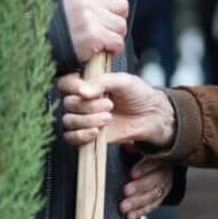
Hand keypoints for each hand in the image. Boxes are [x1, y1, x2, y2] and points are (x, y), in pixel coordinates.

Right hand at [58, 72, 175, 147]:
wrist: (151, 115)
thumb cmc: (138, 94)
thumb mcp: (123, 81)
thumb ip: (102, 83)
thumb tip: (81, 92)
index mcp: (88, 84)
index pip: (66, 83)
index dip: (72, 87)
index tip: (86, 90)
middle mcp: (82, 101)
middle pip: (68, 104)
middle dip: (88, 106)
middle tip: (110, 105)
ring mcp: (84, 118)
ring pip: (69, 121)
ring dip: (88, 120)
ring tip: (109, 118)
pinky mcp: (88, 135)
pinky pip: (71, 138)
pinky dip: (81, 135)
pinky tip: (96, 132)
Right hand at [63, 0, 131, 62]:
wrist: (49, 47)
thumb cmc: (67, 27)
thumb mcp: (79, 3)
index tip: (116, 3)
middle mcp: (87, 1)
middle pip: (123, 6)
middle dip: (117, 19)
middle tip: (102, 27)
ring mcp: (90, 18)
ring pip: (122, 26)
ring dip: (115, 36)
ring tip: (99, 38)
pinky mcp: (94, 35)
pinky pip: (118, 42)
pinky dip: (114, 49)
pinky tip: (101, 48)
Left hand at [120, 152, 171, 218]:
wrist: (160, 162)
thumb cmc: (146, 153)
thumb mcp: (142, 147)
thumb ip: (134, 147)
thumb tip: (125, 145)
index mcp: (161, 157)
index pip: (154, 162)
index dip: (144, 168)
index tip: (131, 173)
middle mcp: (165, 172)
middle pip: (155, 181)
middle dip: (139, 187)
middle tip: (125, 191)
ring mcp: (164, 186)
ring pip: (153, 196)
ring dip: (138, 202)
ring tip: (124, 207)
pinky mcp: (160, 198)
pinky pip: (152, 206)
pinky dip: (140, 212)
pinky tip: (130, 216)